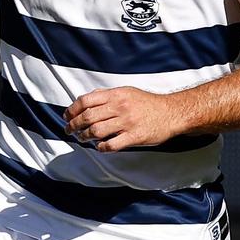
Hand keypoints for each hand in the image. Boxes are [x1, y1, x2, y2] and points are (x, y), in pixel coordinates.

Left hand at [63, 87, 180, 152]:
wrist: (172, 113)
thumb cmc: (147, 103)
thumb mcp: (126, 92)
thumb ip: (106, 95)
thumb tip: (85, 100)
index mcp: (116, 95)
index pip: (85, 101)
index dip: (72, 110)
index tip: (67, 116)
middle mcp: (120, 107)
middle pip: (87, 117)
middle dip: (74, 125)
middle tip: (69, 130)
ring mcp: (127, 122)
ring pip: (96, 131)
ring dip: (85, 136)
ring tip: (83, 138)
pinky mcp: (135, 137)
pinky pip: (112, 144)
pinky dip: (101, 147)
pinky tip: (100, 146)